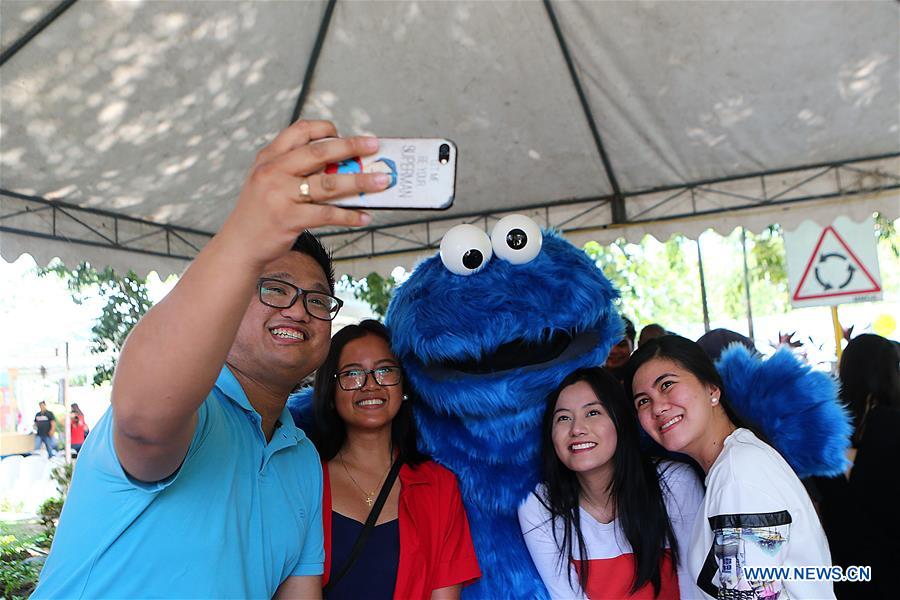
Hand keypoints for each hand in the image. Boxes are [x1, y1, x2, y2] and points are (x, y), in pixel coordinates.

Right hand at [219, 120, 389, 268]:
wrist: (239, 245)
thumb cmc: (261, 212)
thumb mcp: (268, 181)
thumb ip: (296, 169)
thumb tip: (343, 168)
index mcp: (269, 157)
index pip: (299, 130)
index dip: (325, 129)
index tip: (343, 134)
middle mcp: (273, 171)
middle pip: (319, 152)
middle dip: (351, 146)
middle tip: (374, 145)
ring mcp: (280, 195)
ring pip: (328, 184)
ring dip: (359, 182)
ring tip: (382, 181)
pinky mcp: (289, 219)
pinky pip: (327, 214)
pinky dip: (350, 215)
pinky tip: (365, 216)